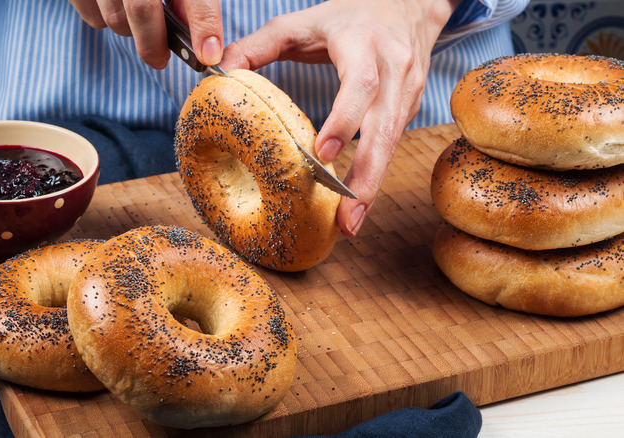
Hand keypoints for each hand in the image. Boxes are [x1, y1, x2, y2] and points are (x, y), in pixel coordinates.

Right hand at [68, 0, 223, 67]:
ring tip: (138, 21)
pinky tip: (114, 7)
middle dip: (154, 44)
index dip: (203, 23)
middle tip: (160, 59)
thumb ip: (189, 0)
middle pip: (142, 10)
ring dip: (130, 31)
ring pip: (115, 19)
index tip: (208, 54)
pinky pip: (93, 18)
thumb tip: (202, 40)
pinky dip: (105, 21)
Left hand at [220, 0, 459, 235]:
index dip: (345, 120)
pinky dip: (374, 177)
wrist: (408, 5)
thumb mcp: (304, 22)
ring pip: (392, 145)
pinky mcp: (410, 109)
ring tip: (350, 224)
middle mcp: (394, 70)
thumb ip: (260, 43)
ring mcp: (408, 92)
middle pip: (384, 129)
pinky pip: (392, 147)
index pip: (360, 85)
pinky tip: (356, 204)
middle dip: (366, 176)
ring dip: (372, 187)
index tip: (324, 155)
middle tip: (346, 216)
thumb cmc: (350, 16)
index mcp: (364, 46)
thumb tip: (220, 71)